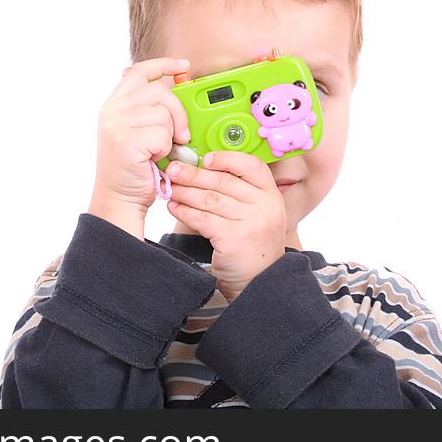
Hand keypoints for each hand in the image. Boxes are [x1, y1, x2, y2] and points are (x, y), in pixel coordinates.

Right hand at [88, 57, 191, 238]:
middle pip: (159, 91)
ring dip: (169, 136)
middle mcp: (112, 110)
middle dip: (178, 112)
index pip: (139, 71)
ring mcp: (116, 124)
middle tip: (181, 134)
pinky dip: (165, 150)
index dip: (163, 65)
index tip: (183, 66)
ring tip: (158, 151)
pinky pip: (163, 134)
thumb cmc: (134, 170)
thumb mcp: (137, 132)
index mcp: (114, 104)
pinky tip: (154, 159)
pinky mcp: (125, 140)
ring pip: (163, 114)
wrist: (119, 199)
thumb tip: (174, 90)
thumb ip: (148, 111)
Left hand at [165, 151, 286, 300]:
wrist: (258, 283)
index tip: (205, 159)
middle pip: (224, 180)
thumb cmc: (251, 246)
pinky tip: (174, 207)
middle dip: (194, 174)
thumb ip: (240, 194)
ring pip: (210, 198)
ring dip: (185, 191)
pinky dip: (184, 211)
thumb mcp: (257, 215)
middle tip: (174, 169)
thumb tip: (203, 170)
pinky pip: (202, 218)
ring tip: (170, 187)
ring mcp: (251, 222)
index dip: (226, 158)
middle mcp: (265, 206)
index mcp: (272, 195)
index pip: (251, 165)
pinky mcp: (234, 238)